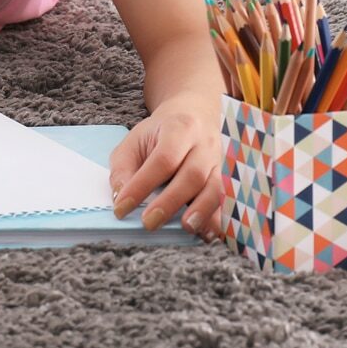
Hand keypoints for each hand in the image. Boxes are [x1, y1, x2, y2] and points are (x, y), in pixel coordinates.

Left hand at [108, 99, 223, 240]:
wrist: (193, 115)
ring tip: (186, 229)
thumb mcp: (134, 140)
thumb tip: (120, 196)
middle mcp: (203, 145)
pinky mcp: (226, 177)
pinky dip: (217, 217)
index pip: (162, 159)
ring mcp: (218, 162)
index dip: (142, 185)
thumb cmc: (159, 132)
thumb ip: (123, 167)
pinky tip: (208, 233)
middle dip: (170, 202)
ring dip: (201, 212)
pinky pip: (225, 199)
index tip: (122, 207)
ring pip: (215, 188)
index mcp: (178, 128)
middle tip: (149, 223)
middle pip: (192, 175)